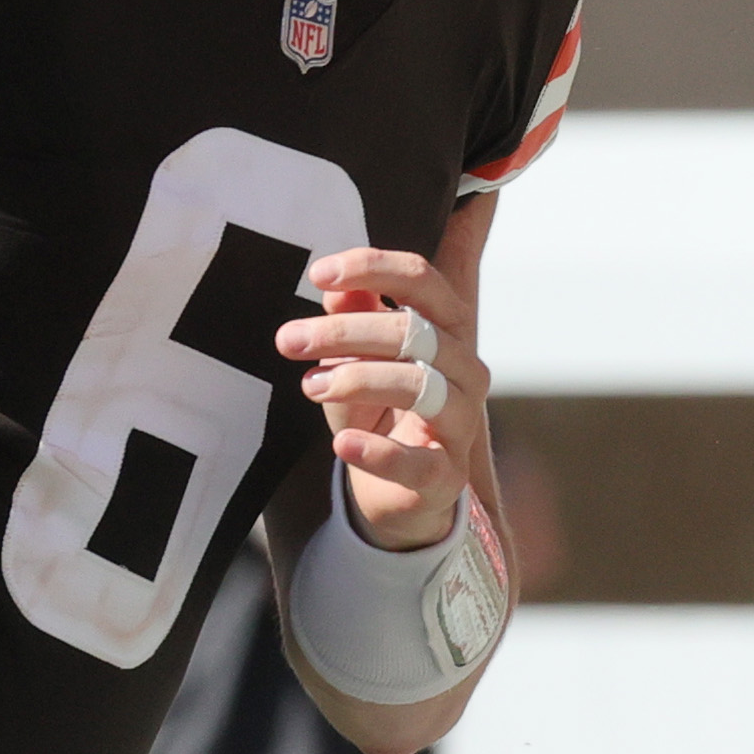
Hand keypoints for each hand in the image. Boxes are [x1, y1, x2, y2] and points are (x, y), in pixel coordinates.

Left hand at [277, 244, 486, 554]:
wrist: (398, 486)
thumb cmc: (379, 408)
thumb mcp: (354, 357)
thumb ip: (351, 316)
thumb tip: (335, 285)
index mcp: (446, 329)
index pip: (423, 280)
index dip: (374, 268)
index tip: (318, 273)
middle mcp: (465, 370)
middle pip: (413, 333)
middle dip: (344, 332)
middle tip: (288, 340)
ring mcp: (461, 423)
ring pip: (420, 387)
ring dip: (358, 381)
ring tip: (310, 386)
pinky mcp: (445, 474)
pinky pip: (417, 462)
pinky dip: (378, 452)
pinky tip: (342, 444)